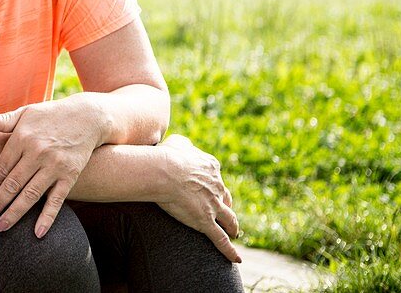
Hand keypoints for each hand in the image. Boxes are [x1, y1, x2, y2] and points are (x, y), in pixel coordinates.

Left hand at [0, 98, 102, 236]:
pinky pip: (56, 200)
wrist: (87, 117)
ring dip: (15, 213)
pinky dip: (47, 217)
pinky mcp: (70, 175)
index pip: (1, 167)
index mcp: (22, 138)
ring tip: (2, 227)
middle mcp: (37, 152)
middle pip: (12, 183)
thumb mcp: (26, 113)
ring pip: (30, 194)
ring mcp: (54, 165)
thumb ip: (2, 119)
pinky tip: (38, 233)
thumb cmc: (50, 116)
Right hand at [155, 134, 241, 262]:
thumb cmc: (166, 155)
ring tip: (234, 233)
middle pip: (226, 198)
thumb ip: (186, 145)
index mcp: (211, 167)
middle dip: (226, 205)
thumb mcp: (178, 142)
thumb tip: (185, 147)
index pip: (216, 178)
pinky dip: (229, 251)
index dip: (214, 185)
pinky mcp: (205, 221)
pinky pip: (220, 240)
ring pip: (229, 219)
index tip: (210, 189)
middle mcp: (216, 186)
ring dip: (233, 227)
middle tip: (224, 211)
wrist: (164, 171)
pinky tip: (237, 259)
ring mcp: (213, 205)